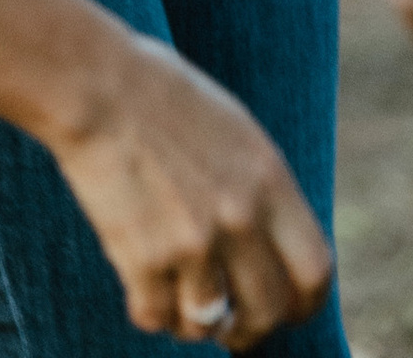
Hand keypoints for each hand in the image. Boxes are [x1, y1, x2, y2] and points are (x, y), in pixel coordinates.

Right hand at [48, 32, 334, 345]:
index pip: (315, 272)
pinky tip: (142, 289)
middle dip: (250, 328)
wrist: (97, 85)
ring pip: (210, 325)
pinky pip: (157, 317)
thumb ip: (259, 188)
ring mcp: (193, 242)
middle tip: (231, 325)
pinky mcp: (144, 259)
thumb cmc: (161, 96)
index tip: (287, 309)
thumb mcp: (234, 131)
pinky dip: (151, 312)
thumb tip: (273, 244)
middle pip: (269, 311)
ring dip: (194, 323)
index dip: (304, 303)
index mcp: (269, 180)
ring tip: (179, 303)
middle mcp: (240, 217)